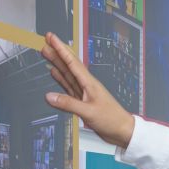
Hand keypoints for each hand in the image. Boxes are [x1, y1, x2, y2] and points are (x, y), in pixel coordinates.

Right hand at [41, 33, 134, 147]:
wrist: (122, 131)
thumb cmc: (111, 120)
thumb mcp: (88, 112)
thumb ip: (68, 104)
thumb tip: (49, 96)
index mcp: (90, 83)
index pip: (72, 62)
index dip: (61, 49)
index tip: (51, 38)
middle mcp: (86, 85)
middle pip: (68, 65)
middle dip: (57, 52)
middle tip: (46, 41)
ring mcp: (84, 92)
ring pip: (67, 74)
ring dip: (57, 64)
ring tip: (47, 54)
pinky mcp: (82, 101)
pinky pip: (68, 86)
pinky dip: (60, 80)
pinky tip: (54, 74)